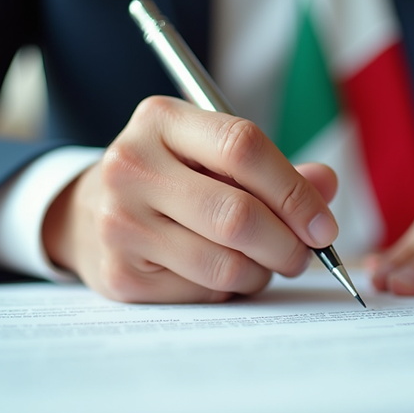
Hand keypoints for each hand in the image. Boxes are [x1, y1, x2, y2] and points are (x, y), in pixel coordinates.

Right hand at [42, 96, 338, 302]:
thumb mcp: (212, 156)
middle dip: (287, 245)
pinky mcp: (120, 274)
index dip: (295, 191)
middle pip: (237, 215)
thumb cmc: (169, 180)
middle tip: (304, 256)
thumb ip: (272, 167)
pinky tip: (219, 273)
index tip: (324, 225)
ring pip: (224, 264)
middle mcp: (131, 166)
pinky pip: (202, 293)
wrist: (87, 214)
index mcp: (160, 120)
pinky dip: (228, 290)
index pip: (242, 146)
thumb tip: (326, 185)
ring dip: (261, 273)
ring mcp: (120, 223)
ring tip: (262, 263)